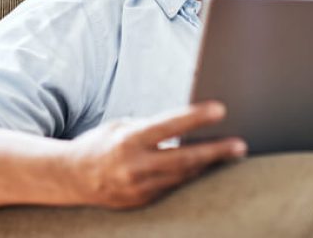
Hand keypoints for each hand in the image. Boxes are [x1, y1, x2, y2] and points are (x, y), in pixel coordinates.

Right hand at [65, 101, 246, 208]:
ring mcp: (139, 188)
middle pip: (184, 159)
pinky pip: (172, 188)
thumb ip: (152, 128)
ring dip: (208, 166)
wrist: (72, 177)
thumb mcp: (123, 126)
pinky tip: (204, 168)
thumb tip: (185, 127)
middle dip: (215, 152)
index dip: (195, 118)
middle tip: (239, 145)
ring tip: (230, 154)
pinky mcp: (142, 202)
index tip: (220, 110)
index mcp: (129, 139)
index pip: (169, 126)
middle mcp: (135, 166)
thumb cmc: (101, 143)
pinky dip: (189, 177)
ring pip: (182, 177)